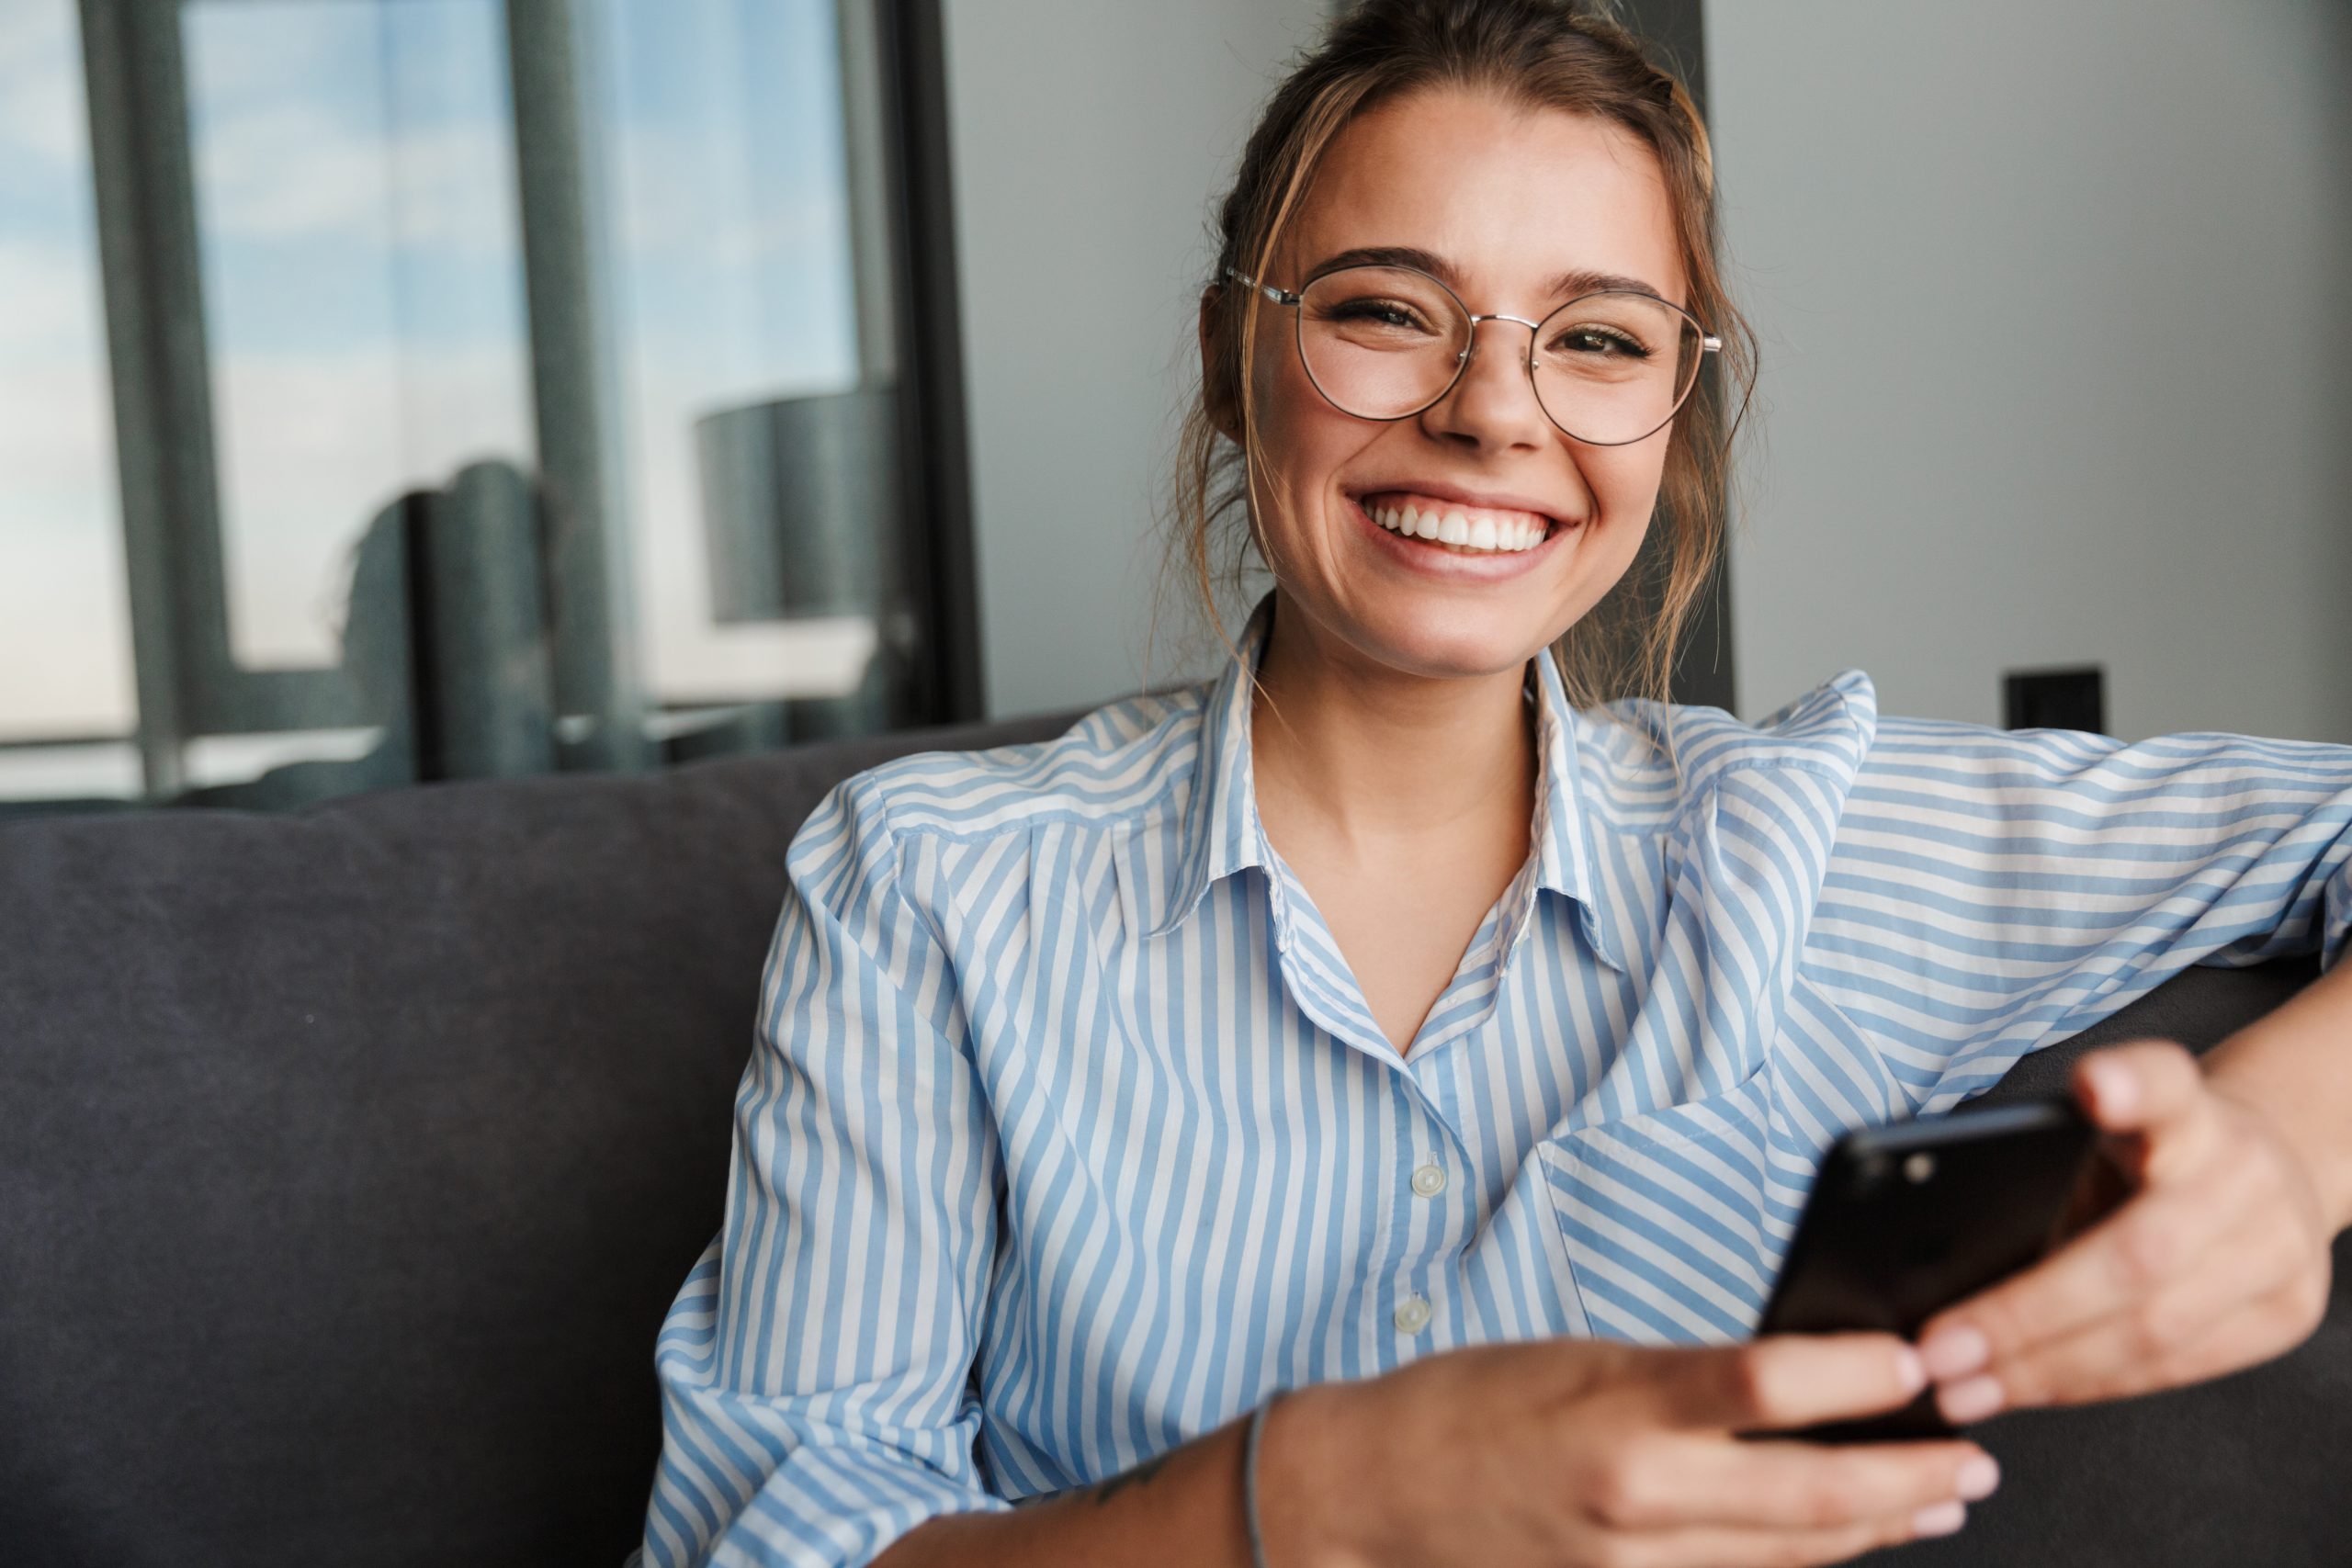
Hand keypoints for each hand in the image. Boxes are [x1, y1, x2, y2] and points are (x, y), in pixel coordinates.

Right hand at [1261, 1333, 2001, 1567]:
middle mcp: (1636, 1492)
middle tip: (1974, 1456)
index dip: (1862, 1377)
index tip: (1918, 1358)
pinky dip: (1808, 1559)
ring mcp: (1635, 1561)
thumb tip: (1793, 1376)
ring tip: (1941, 1499)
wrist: (1375, 1493)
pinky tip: (1850, 1540)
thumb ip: (1682, 1376)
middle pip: (1811, 1496)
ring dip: (1881, 1527)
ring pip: (1793, 1554)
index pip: (1769, 1384)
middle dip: (1911, 1478)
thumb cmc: (1465, 1405)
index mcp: (1618, 1406)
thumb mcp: (1577, 1356)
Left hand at [1916, 1039, 2334, 1421]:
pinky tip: (2026, 1390)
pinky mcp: (2286, 1313)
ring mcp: (2278, 1247)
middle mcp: (2245, 1171)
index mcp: (2191, 1108)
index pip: (2167, 1082)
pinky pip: (2175, 1369)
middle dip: (2024, 1315)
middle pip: (2138, 1254)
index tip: (2094, 1086)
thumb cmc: (2150, 1155)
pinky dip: (2087, 1385)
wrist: (2269, 1171)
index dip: (2133, 1085)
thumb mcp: (2101, 1136)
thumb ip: (2043, 1170)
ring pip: (2154, 1330)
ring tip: (1964, 1387)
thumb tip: (1929, 1254)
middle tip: (1940, 1350)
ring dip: (2045, 1371)